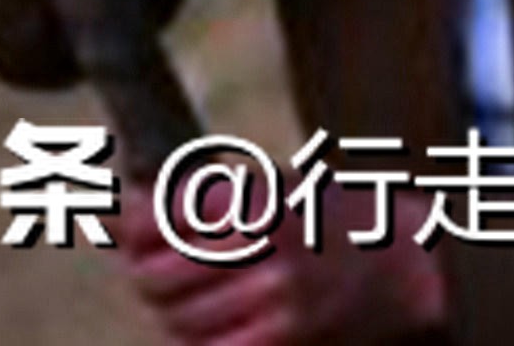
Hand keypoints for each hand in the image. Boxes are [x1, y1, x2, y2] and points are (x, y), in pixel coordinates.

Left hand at [117, 177, 451, 342]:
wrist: (403, 262)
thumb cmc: (319, 214)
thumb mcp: (261, 183)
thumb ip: (192, 198)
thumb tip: (111, 215)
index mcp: (253, 201)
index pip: (154, 222)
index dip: (129, 228)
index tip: (129, 227)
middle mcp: (266, 252)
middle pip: (157, 279)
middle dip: (143, 275)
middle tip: (152, 267)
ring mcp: (280, 302)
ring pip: (180, 320)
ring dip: (168, 311)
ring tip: (182, 295)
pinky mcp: (290, 339)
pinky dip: (197, 340)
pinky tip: (203, 324)